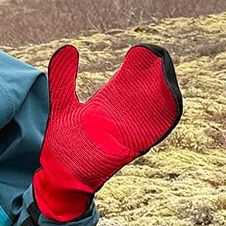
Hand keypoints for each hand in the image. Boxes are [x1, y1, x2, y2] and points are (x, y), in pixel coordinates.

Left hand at [32, 43, 182, 221]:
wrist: (59, 178)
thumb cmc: (62, 144)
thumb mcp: (63, 105)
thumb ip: (65, 78)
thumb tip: (68, 47)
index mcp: (105, 108)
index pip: (125, 84)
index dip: (135, 69)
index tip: (142, 51)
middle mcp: (116, 121)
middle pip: (140, 97)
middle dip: (150, 81)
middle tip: (159, 61)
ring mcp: (120, 137)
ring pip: (146, 115)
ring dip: (157, 100)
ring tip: (165, 81)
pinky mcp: (121, 153)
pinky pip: (144, 138)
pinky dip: (156, 125)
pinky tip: (164, 111)